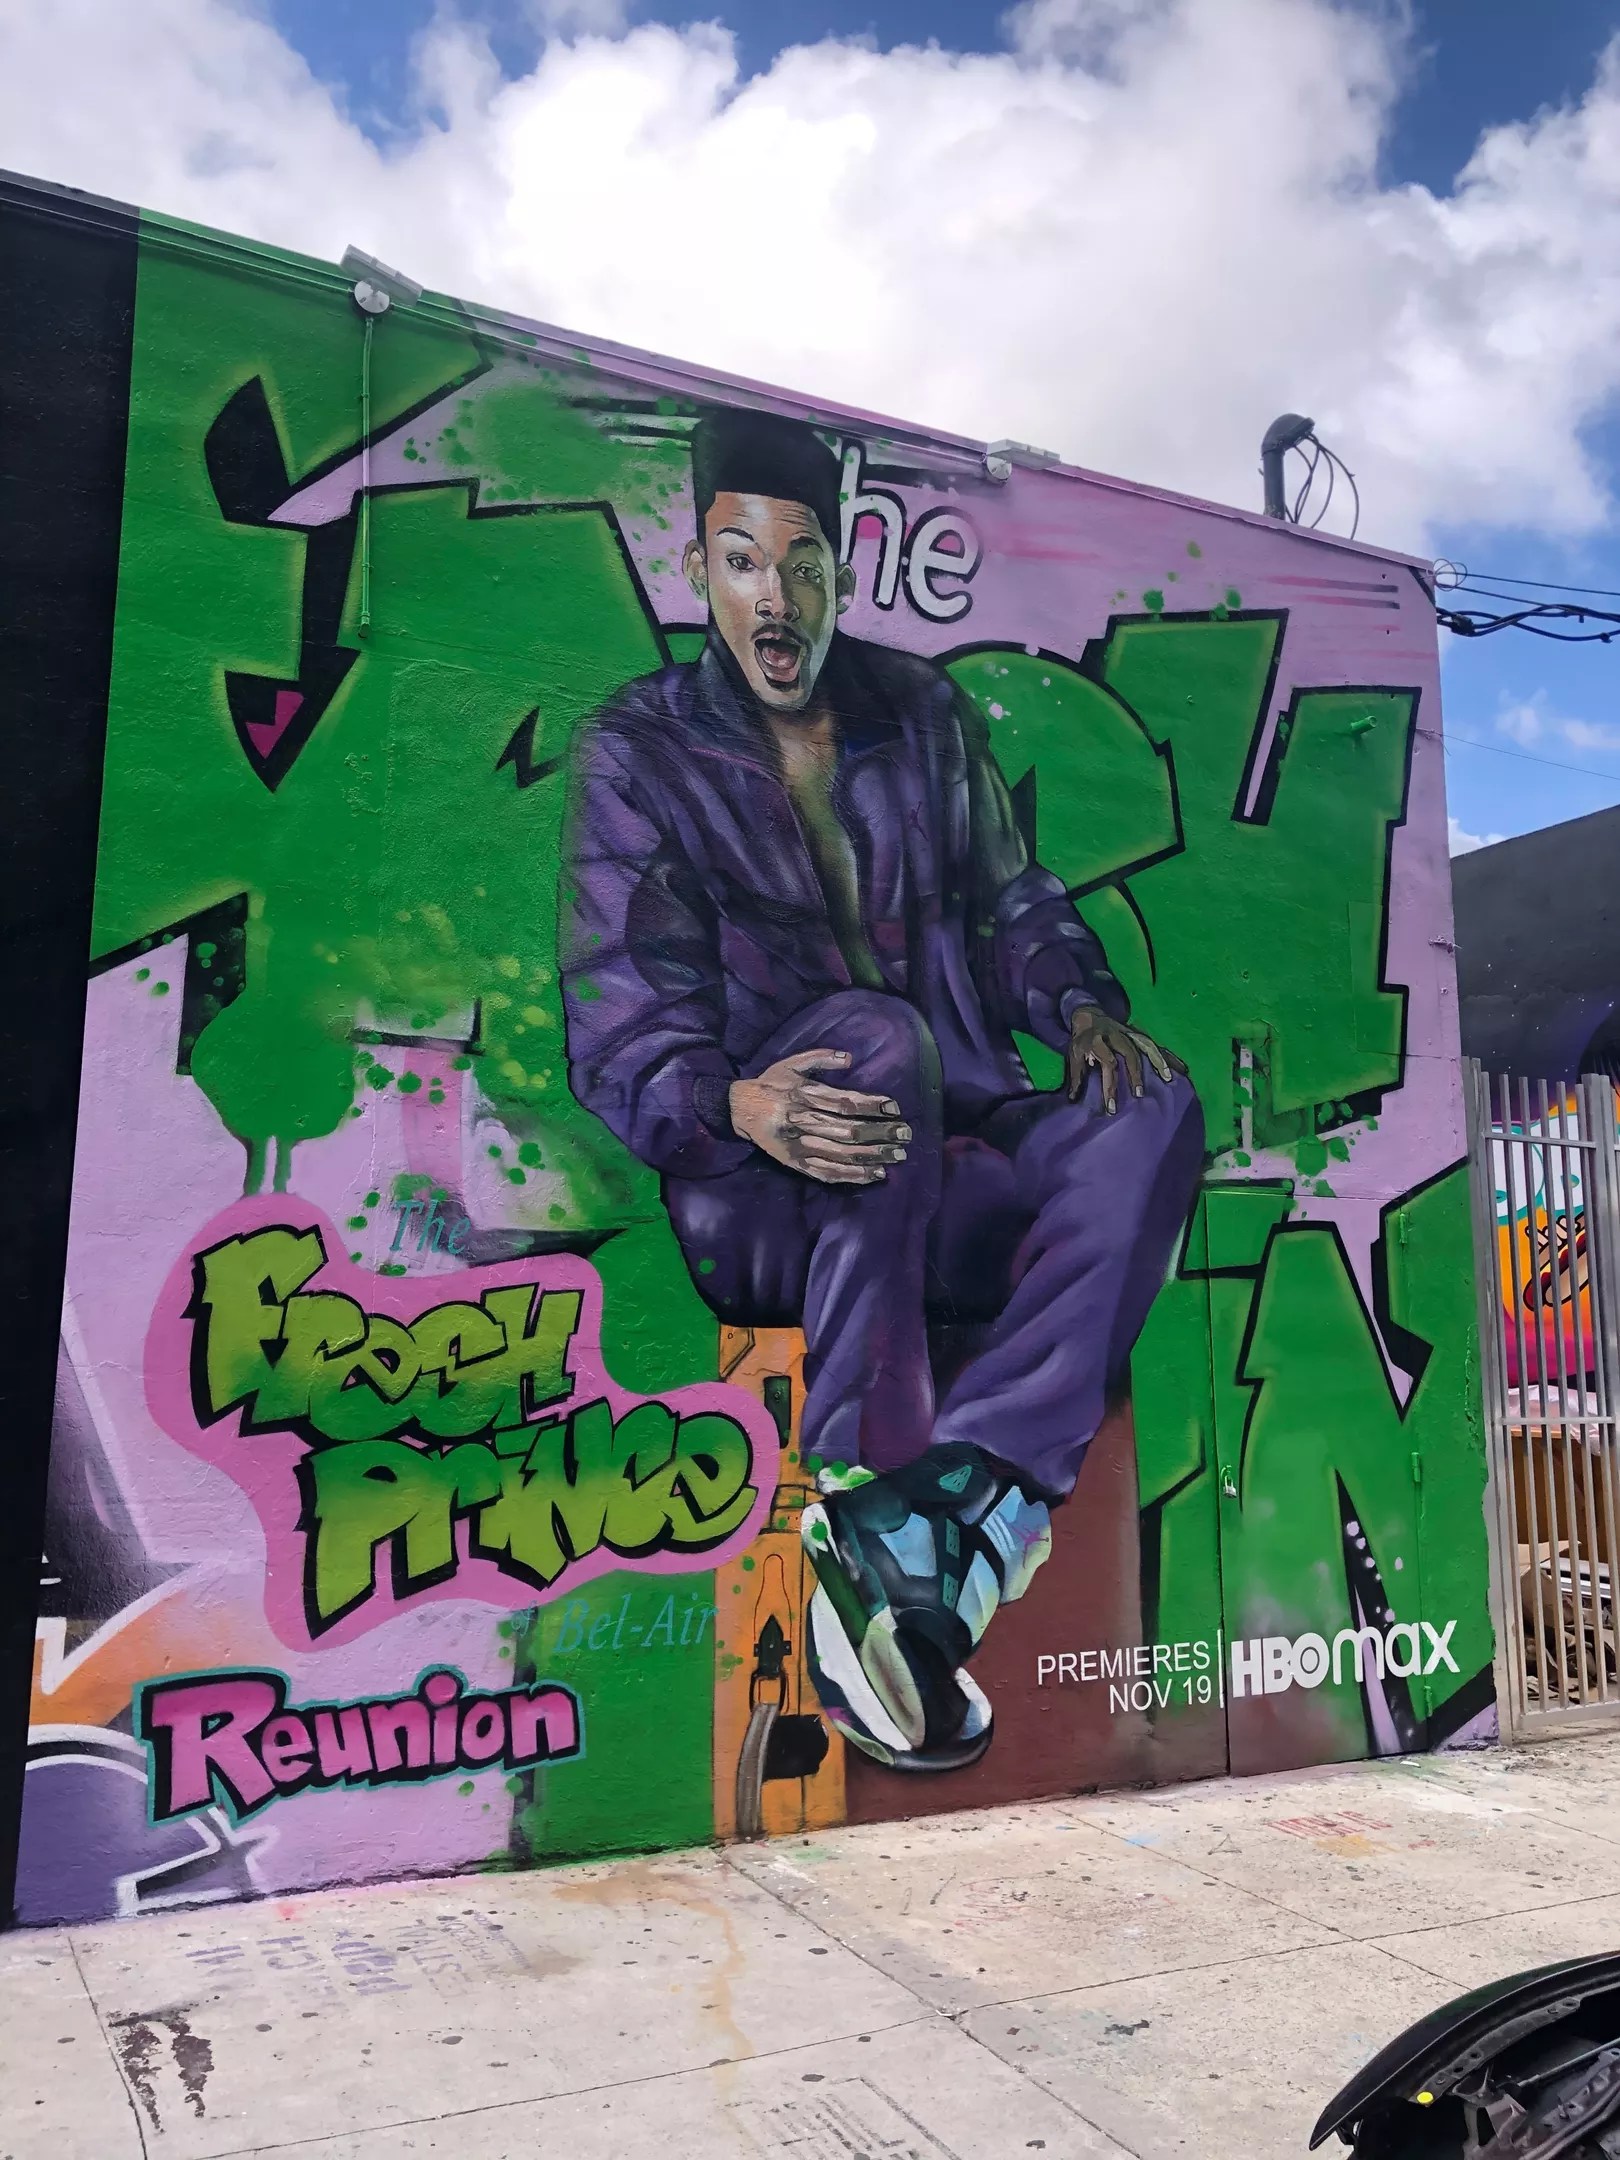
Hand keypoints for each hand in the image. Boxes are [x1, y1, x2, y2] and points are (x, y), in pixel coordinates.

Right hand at [729, 1050, 911, 1185]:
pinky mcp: (797, 1164)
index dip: (871, 1105)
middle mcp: (804, 1122)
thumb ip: (819, 1058)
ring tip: (897, 1156)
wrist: (739, 1110)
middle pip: (849, 1131)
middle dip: (880, 1133)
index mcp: (804, 1096)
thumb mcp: (790, 1064)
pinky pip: (828, 1173)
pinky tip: (874, 1174)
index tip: (894, 1107)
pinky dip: (853, 1176)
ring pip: (842, 1155)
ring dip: (873, 1156)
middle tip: (905, 1134)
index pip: (844, 1102)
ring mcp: (800, 1147)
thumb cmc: (770, 1084)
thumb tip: (850, 1057)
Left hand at [1066, 1007, 1186, 1114]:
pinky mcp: (1137, 1034)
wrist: (1088, 1014)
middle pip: (1129, 1053)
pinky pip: (1155, 1044)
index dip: (1109, 1085)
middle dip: (1135, 1073)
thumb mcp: (1073, 1055)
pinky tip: (1182, 1067)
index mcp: (1097, 1041)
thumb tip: (1072, 1100)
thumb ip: (1076, 1076)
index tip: (1112, 1107)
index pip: (1106, 1063)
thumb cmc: (1081, 1040)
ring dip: (1158, 1061)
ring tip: (1167, 1078)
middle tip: (1139, 1094)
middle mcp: (1115, 1035)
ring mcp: (1128, 1033)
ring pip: (1146, 1044)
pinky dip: (1168, 1055)